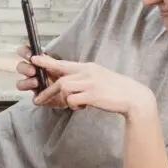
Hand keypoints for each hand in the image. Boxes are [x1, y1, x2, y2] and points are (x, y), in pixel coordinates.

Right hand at [15, 45, 67, 108]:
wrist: (80, 91)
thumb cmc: (71, 76)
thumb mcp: (62, 66)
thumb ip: (48, 62)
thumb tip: (34, 58)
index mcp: (38, 61)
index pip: (25, 53)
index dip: (24, 53)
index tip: (30, 56)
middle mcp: (33, 72)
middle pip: (21, 67)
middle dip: (25, 68)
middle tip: (33, 71)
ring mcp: (34, 85)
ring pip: (21, 83)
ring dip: (26, 83)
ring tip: (36, 83)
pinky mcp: (39, 98)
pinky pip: (33, 98)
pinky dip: (37, 97)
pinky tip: (42, 96)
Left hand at [29, 53, 156, 116]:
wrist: (134, 97)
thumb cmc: (115, 88)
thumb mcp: (98, 77)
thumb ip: (82, 77)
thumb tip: (65, 82)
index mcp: (87, 67)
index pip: (63, 63)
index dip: (47, 62)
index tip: (33, 60)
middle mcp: (88, 73)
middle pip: (60, 79)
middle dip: (46, 90)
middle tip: (37, 99)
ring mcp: (90, 83)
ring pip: (64, 88)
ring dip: (61, 99)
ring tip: (69, 105)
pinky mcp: (93, 95)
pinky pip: (73, 99)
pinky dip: (73, 105)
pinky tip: (80, 107)